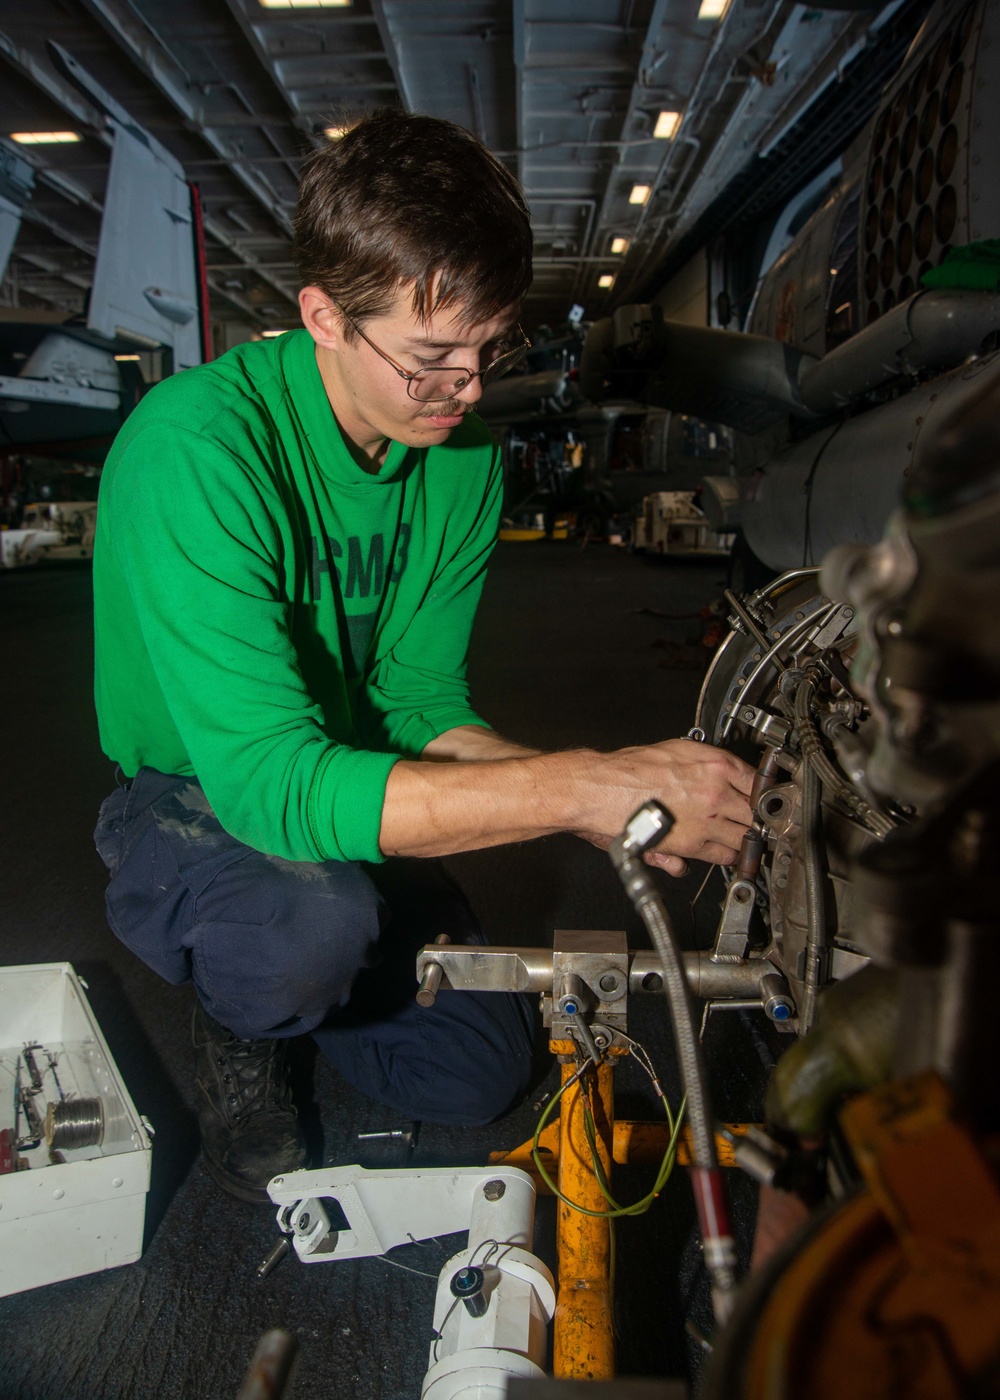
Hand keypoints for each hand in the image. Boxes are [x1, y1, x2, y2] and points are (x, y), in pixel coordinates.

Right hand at [573, 739, 754, 874]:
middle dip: (759, 817)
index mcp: (715, 765)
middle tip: (759, 821)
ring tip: (744, 838)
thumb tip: (722, 778)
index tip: (764, 798)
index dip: (763, 792)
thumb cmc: (629, 769)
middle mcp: (716, 793)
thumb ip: (703, 765)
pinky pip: (724, 855)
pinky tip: (725, 850)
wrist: (602, 789)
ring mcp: (707, 821)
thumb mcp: (675, 751)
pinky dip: (726, 855)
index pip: (758, 781)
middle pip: (757, 812)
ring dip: (746, 838)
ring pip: (746, 836)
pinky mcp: (693, 844)